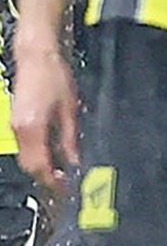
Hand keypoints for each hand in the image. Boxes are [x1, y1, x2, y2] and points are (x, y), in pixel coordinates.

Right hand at [12, 42, 78, 192]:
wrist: (36, 57)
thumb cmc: (54, 76)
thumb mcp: (70, 108)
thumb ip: (70, 138)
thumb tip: (73, 160)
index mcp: (33, 128)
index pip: (40, 165)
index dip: (52, 180)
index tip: (65, 188)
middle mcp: (19, 130)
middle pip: (29, 165)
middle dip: (45, 177)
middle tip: (64, 183)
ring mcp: (14, 125)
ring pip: (25, 157)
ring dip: (41, 166)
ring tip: (61, 171)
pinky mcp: (15, 121)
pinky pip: (24, 146)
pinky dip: (37, 154)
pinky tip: (52, 153)